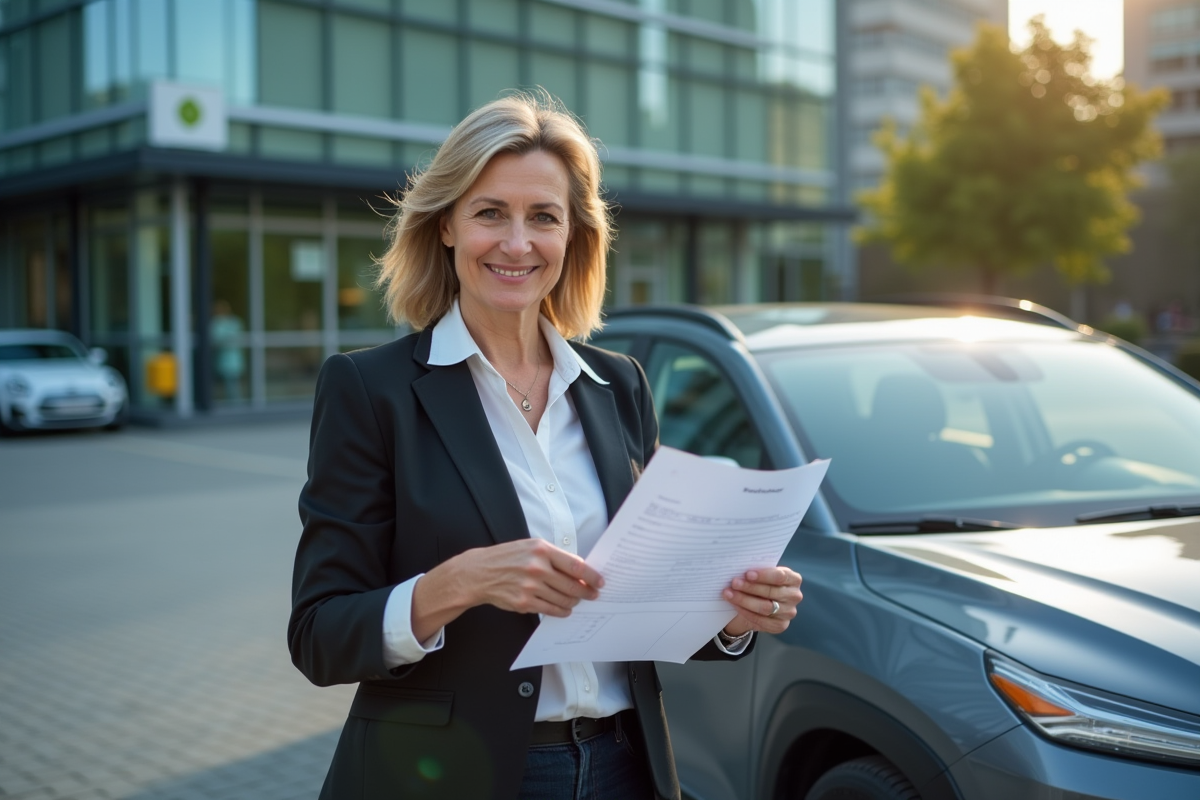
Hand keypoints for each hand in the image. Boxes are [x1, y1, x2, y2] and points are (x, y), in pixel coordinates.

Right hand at [454, 538, 603, 616]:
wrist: (479, 573)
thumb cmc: (507, 558)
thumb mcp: (531, 547)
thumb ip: (554, 556)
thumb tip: (579, 568)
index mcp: (541, 550)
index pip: (575, 565)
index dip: (591, 575)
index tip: (600, 581)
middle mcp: (537, 568)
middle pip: (572, 585)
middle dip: (586, 592)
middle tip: (593, 595)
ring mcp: (530, 587)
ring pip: (563, 599)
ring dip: (574, 602)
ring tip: (576, 601)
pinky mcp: (524, 603)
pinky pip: (550, 610)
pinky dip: (561, 611)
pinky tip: (565, 609)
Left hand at [721, 567, 802, 636]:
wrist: (758, 605)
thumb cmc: (761, 584)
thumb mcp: (762, 576)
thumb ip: (757, 573)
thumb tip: (739, 569)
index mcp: (793, 579)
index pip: (781, 576)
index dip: (764, 575)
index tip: (747, 574)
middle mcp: (794, 596)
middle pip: (771, 592)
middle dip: (750, 587)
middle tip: (734, 583)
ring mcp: (789, 612)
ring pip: (765, 607)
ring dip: (744, 600)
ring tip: (729, 593)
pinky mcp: (780, 625)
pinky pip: (761, 620)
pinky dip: (746, 612)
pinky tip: (735, 605)